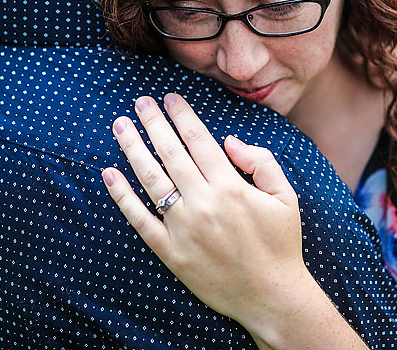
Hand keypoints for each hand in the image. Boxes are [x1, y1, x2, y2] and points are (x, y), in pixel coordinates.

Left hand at [101, 93, 313, 331]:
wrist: (272, 297)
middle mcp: (203, 203)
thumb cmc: (280, 244)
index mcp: (230, 186)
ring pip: (151, 180)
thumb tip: (228, 141)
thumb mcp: (286, 196)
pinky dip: (122, 196)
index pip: (198, 140)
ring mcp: (183, 229)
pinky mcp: (171, 252)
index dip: (182, 115)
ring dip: (133, 149)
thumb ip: (261, 161)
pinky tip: (109, 174)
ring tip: (120, 126)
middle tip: (141, 102)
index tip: (170, 99)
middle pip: (170, 153)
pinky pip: (140, 220)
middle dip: (153, 123)